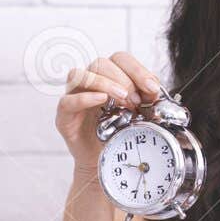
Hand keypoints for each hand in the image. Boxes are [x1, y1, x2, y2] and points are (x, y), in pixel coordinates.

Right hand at [56, 51, 164, 172]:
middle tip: (136, 101)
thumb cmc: (121, 133)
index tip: (152, 88)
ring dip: (105, 83)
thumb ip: (147, 99)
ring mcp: (74, 97)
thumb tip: (154, 90)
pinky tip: (101, 101)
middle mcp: (90, 83)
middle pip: (101, 63)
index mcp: (109, 77)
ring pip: (80, 75)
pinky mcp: (65, 116)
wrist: (109, 162)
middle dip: (124, 80)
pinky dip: (85, 98)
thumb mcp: (141, 113)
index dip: (137, 70)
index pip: (120, 59)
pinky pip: (67, 101)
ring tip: (123, 99)